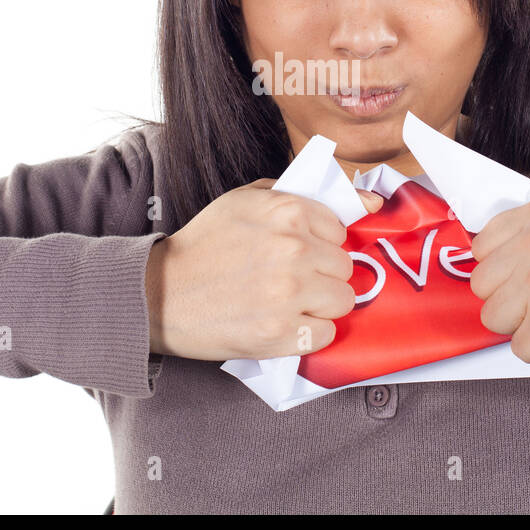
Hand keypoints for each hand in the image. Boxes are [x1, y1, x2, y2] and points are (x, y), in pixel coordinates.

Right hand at [144, 179, 384, 360]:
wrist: (158, 293)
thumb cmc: (205, 245)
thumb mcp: (246, 200)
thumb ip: (304, 194)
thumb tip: (370, 201)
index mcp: (288, 210)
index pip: (340, 232)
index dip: (319, 244)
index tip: (294, 252)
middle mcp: (293, 249)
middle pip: (345, 268)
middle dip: (321, 275)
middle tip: (286, 280)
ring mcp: (288, 293)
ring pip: (343, 301)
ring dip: (319, 305)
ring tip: (284, 303)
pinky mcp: (280, 334)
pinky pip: (325, 335)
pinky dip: (306, 334)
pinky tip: (279, 324)